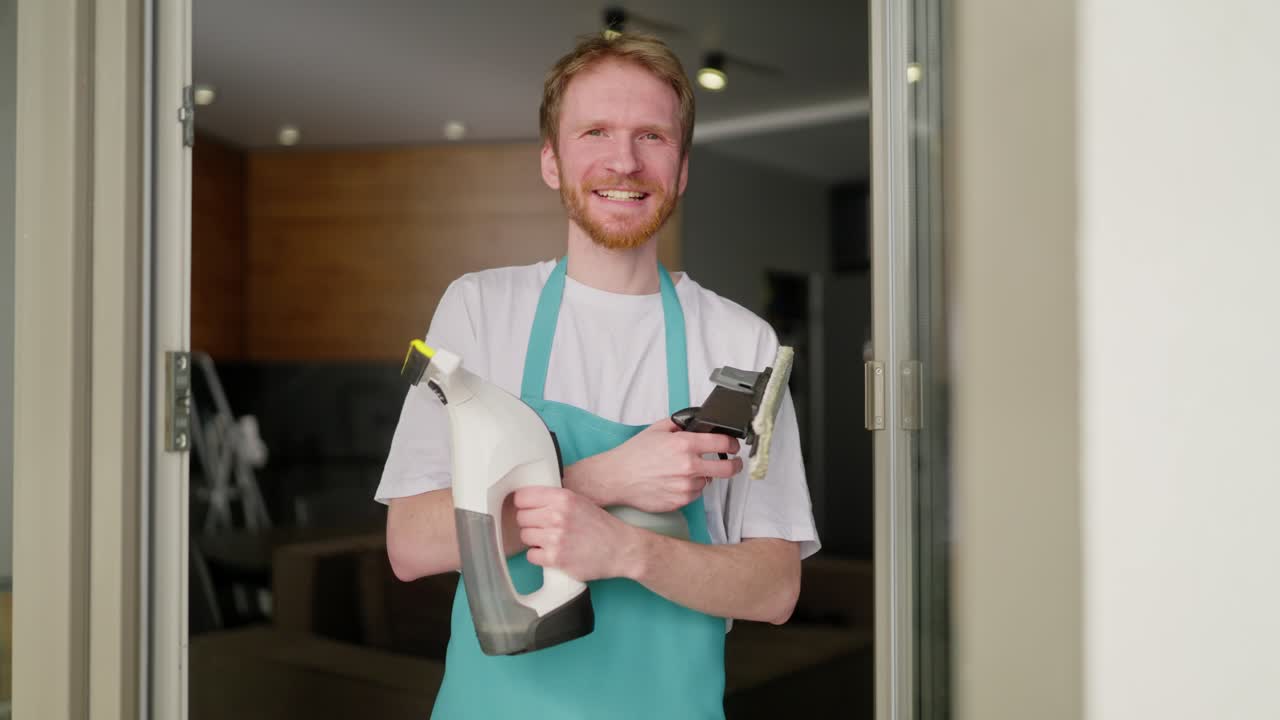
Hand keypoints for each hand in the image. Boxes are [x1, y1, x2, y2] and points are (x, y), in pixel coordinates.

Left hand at [513, 485, 636, 581]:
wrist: (621, 549)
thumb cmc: (601, 526)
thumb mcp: (579, 501)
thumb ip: (555, 499)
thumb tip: (528, 500)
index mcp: (562, 498)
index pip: (522, 497)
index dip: (524, 504)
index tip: (527, 509)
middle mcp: (557, 515)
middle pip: (521, 518)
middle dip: (530, 523)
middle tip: (542, 527)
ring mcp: (555, 538)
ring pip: (524, 536)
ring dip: (534, 540)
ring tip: (550, 540)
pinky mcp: (555, 558)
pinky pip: (531, 555)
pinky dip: (539, 556)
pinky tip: (552, 552)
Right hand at [573, 419, 742, 512]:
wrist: (616, 478)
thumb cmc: (633, 455)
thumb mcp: (656, 430)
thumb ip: (678, 424)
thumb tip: (695, 423)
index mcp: (684, 444)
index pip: (723, 443)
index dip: (733, 444)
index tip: (734, 446)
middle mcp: (688, 466)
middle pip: (728, 468)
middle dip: (735, 465)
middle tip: (734, 463)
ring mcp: (685, 486)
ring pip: (708, 481)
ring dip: (703, 476)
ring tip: (682, 472)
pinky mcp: (680, 501)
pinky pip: (695, 494)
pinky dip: (690, 488)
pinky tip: (674, 482)